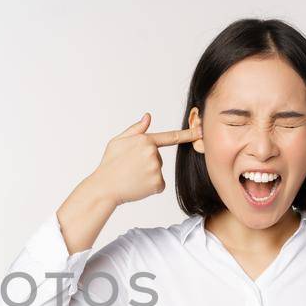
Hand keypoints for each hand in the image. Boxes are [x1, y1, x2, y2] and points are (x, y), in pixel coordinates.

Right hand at [83, 112, 199, 206]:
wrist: (104, 187)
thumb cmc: (109, 164)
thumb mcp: (118, 141)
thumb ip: (135, 129)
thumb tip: (148, 117)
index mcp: (145, 140)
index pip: (171, 136)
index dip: (189, 133)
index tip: (202, 130)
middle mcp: (153, 153)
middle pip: (158, 158)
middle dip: (146, 163)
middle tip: (129, 168)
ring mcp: (156, 169)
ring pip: (157, 171)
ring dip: (147, 175)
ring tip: (131, 177)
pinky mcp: (158, 183)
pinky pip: (158, 184)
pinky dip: (149, 187)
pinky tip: (137, 185)